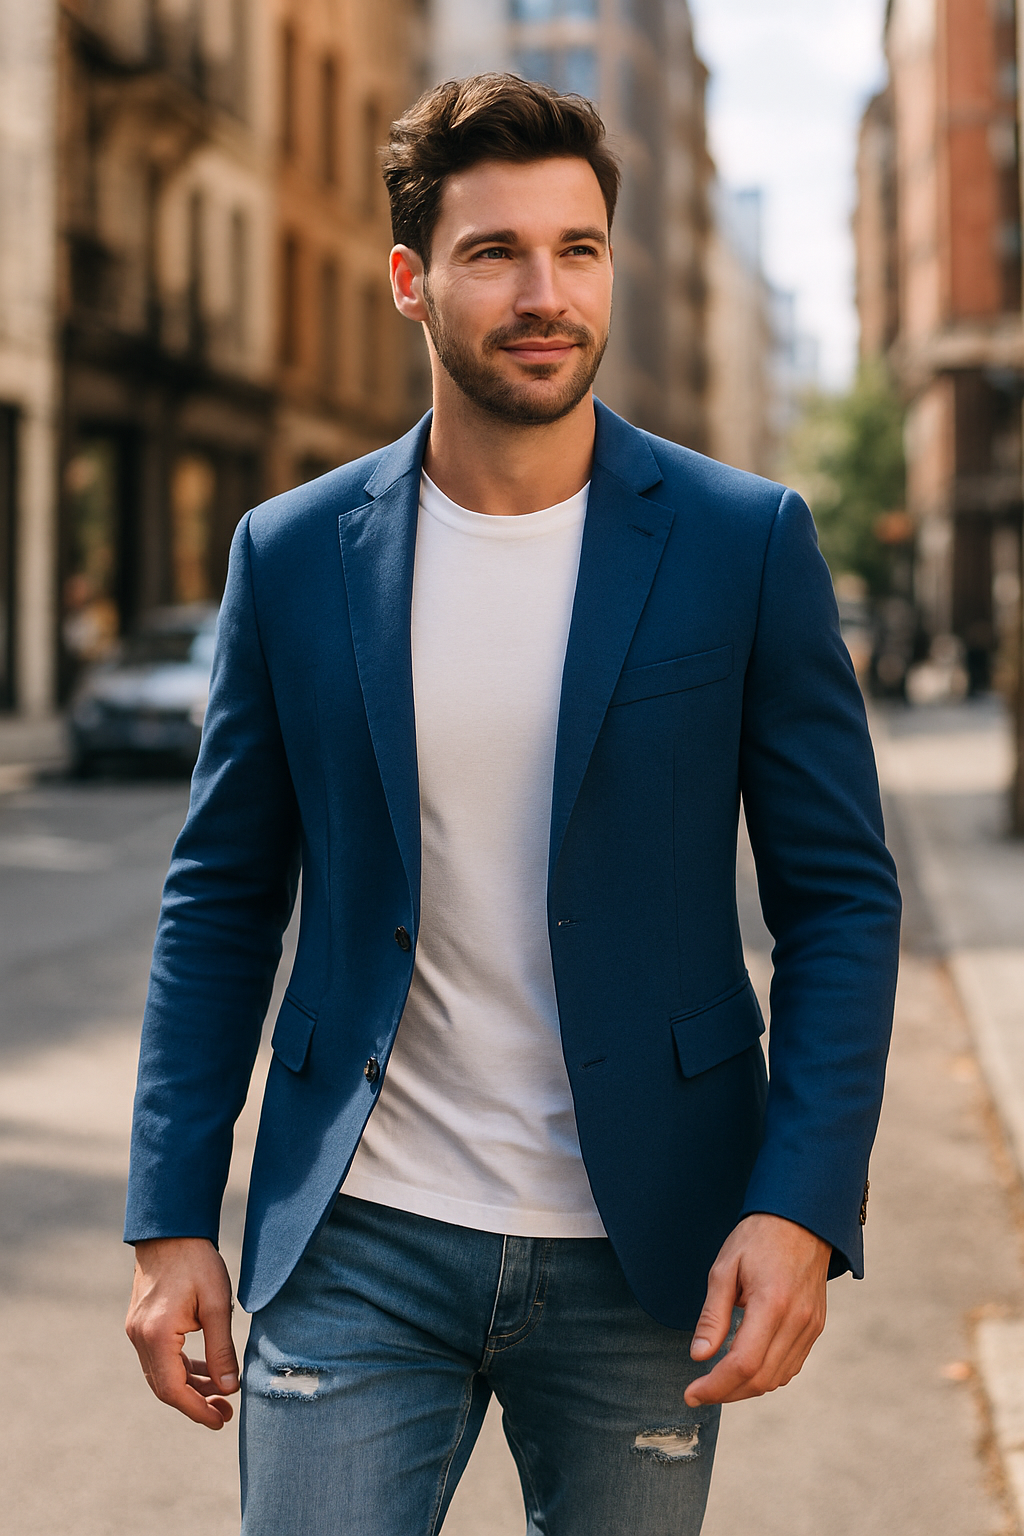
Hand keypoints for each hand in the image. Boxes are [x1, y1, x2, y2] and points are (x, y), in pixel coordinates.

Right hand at [126, 1237, 239, 1429]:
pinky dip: (180, 1368)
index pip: (173, 1390)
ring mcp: (136, 1330)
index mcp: (156, 1335)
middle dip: (195, 1403)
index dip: (197, 1410)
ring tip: (220, 1394)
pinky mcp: (141, 1323)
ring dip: (189, 1387)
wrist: (171, 1230)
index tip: (220, 1421)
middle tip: (225, 1412)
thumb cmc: (197, 1262)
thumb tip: (230, 1388)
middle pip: (164, 1387)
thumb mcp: (216, 1305)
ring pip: (161, 1374)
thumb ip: (222, 1349)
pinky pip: (159, 1358)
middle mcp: (139, 1338)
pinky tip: (203, 1371)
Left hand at [684, 1213, 829, 1406]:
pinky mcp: (816, 1327)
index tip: (691, 1393)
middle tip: (699, 1391)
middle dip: (726, 1392)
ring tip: (718, 1379)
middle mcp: (797, 1321)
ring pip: (777, 1378)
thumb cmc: (758, 1238)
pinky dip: (766, 1375)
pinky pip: (790, 1366)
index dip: (715, 1386)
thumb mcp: (724, 1268)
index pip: (742, 1363)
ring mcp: (810, 1326)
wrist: (801, 1219)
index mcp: (772, 1303)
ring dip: (746, 1388)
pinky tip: (745, 1366)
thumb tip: (699, 1357)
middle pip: (760, 1379)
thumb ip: (713, 1315)